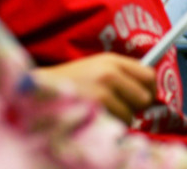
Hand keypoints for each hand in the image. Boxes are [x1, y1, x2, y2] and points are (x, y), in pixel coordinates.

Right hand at [32, 53, 156, 123]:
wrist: (37, 91)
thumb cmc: (67, 83)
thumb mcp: (94, 68)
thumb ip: (119, 76)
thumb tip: (147, 92)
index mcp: (111, 60)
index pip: (149, 75)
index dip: (150, 90)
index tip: (144, 98)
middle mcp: (110, 72)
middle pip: (144, 97)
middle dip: (135, 107)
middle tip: (118, 109)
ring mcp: (103, 90)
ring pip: (131, 115)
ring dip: (119, 119)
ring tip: (99, 112)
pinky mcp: (95, 108)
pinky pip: (116, 125)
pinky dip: (108, 127)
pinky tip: (93, 118)